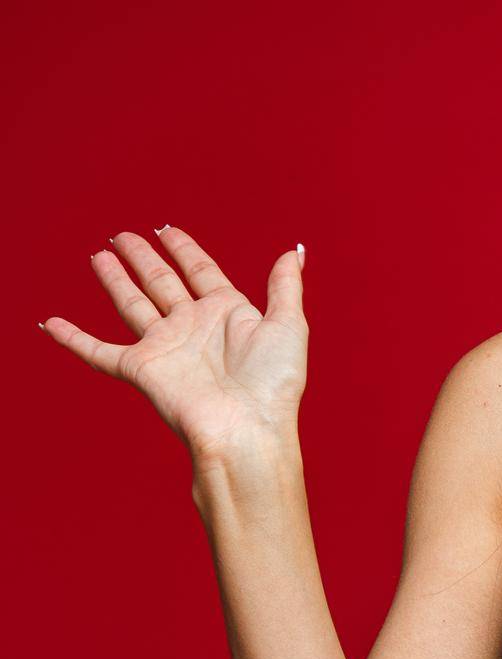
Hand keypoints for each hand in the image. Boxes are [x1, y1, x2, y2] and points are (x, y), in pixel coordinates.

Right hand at [41, 227, 308, 460]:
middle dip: (143, 258)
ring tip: (99, 255)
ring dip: (115, 281)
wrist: (246, 429)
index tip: (166, 229)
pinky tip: (53, 324)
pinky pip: (99, 351)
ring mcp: (166, 347)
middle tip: (122, 235)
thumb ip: (285, 288)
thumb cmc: (273, 384)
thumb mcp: (288, 325)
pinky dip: (74, 339)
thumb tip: (291, 253)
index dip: (184, 249)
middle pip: (161, 282)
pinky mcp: (142, 370)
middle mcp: (193, 326)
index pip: (201, 271)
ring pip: (132, 305)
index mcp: (228, 313)